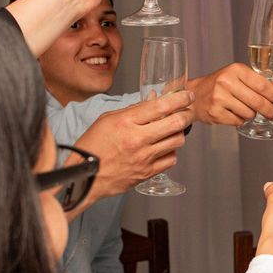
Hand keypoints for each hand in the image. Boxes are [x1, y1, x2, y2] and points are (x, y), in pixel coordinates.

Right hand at [66, 91, 193, 214]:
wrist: (84, 177)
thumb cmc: (93, 146)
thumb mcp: (107, 119)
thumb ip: (133, 109)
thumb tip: (154, 99)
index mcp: (126, 122)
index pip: (161, 106)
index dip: (180, 99)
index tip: (188, 96)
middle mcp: (138, 139)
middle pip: (176, 123)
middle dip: (187, 114)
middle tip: (187, 112)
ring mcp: (144, 158)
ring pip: (177, 141)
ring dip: (179, 133)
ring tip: (172, 130)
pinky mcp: (147, 173)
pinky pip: (171, 159)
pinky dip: (171, 151)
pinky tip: (163, 148)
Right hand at [187, 63, 272, 124]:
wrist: (195, 95)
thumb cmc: (220, 85)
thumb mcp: (240, 77)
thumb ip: (262, 81)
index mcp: (235, 69)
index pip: (263, 85)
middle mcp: (226, 82)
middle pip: (258, 102)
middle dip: (270, 110)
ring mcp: (219, 98)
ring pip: (249, 113)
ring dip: (252, 115)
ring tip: (246, 109)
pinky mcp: (215, 112)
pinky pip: (238, 122)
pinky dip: (240, 120)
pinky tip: (235, 113)